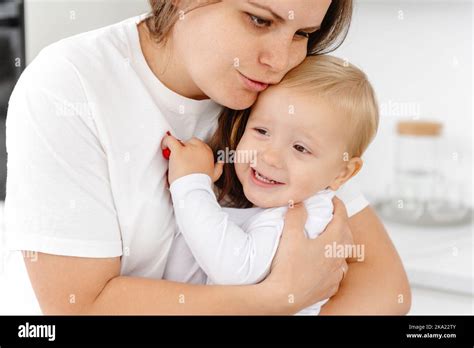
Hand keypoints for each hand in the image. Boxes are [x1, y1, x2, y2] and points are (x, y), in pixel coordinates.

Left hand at [161, 133, 223, 184]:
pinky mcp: (178, 151)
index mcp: (208, 152)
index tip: (188, 157)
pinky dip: (166, 142)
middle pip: (189, 142)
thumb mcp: (215, 175)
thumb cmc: (202, 183)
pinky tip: (164, 146)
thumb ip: (218, 167)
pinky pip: (170, 140)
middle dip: (184, 148)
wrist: (194, 188)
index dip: (192, 150)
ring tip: (171, 154)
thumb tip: (221, 162)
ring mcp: (188, 149)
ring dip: (176, 147)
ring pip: (180, 142)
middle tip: (180, 158)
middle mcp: (199, 148)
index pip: (199, 144)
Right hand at [262, 197, 352, 312]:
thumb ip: (296, 215)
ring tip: (328, 240)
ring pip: (343, 256)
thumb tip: (300, 203)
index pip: (341, 218)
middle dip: (341, 223)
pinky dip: (333, 264)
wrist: (284, 297)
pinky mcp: (328, 288)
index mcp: (332, 242)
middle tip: (331, 217)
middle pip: (346, 236)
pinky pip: (337, 273)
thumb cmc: (288, 267)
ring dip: (338, 245)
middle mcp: (338, 258)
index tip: (334, 199)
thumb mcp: (290, 235)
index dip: (339, 206)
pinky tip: (325, 265)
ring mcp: (335, 275)